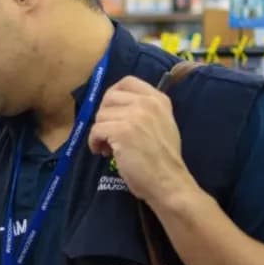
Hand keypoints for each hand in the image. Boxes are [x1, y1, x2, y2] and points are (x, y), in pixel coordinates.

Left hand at [87, 75, 196, 208]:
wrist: (169, 182)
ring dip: (100, 132)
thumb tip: (115, 108)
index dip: (113, 96)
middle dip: (104, 115)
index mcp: (159, 100)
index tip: (111, 112)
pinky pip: (96, 130)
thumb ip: (144, 112)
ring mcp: (135, 115)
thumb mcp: (162, 125)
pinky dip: (95, 142)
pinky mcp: (122, 130)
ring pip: (100, 115)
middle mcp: (148, 103)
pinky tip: (104, 153)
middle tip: (109, 133)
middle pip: (109, 97)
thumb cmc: (162, 160)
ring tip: (110, 147)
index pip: (127, 82)